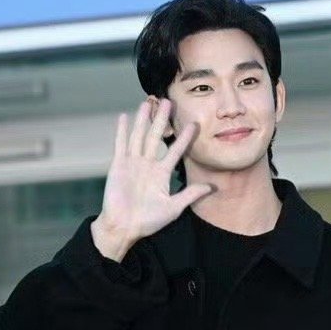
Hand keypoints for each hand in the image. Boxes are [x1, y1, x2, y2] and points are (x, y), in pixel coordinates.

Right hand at [91, 99, 212, 259]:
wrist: (124, 227)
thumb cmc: (148, 221)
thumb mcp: (173, 207)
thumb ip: (190, 195)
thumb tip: (211, 187)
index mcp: (161, 173)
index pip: (175, 151)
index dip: (184, 138)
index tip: (194, 124)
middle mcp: (148, 164)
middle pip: (157, 137)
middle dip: (163, 120)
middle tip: (169, 102)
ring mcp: (133, 163)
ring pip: (140, 136)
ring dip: (144, 120)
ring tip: (149, 103)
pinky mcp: (119, 165)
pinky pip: (121, 144)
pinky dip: (122, 130)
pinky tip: (125, 116)